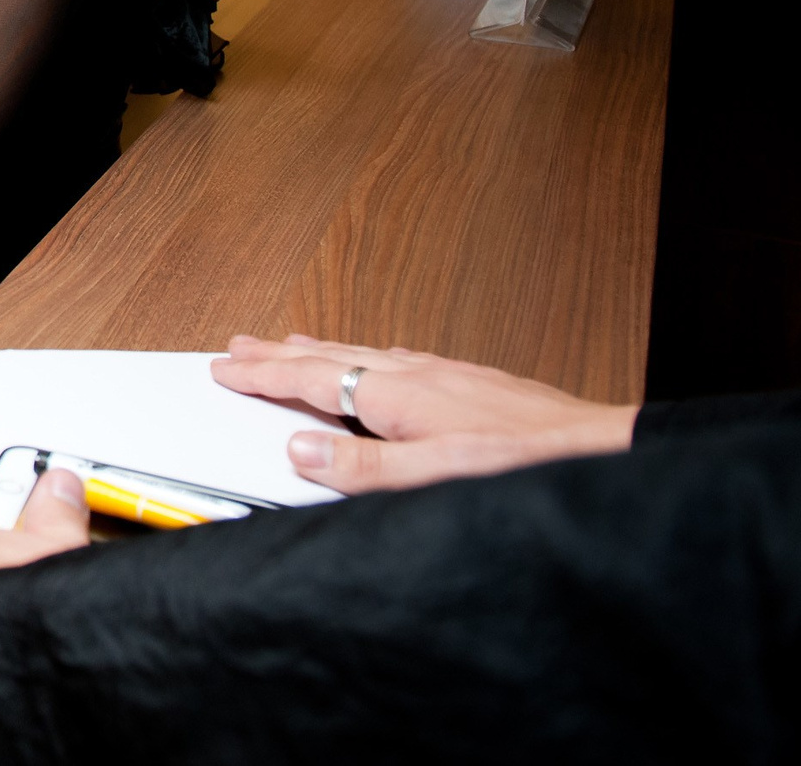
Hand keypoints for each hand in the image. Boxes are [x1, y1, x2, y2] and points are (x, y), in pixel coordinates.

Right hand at [210, 333, 637, 493]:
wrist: (597, 450)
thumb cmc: (522, 469)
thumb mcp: (433, 479)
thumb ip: (362, 467)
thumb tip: (299, 451)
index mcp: (396, 396)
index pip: (311, 380)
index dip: (263, 374)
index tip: (225, 367)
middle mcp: (416, 373)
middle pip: (330, 356)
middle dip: (280, 352)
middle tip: (239, 343)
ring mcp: (445, 372)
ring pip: (363, 352)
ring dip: (319, 349)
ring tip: (291, 343)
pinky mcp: (471, 379)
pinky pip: (397, 357)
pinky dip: (364, 355)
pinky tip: (376, 360)